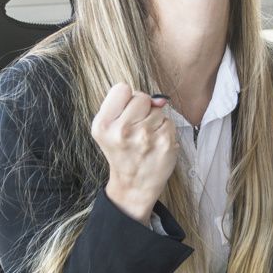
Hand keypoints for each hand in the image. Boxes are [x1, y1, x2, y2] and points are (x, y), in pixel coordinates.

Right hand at [92, 84, 177, 224]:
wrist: (134, 184)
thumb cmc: (122, 151)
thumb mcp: (108, 128)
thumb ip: (125, 104)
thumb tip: (159, 99)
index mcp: (103, 124)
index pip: (122, 89)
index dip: (127, 100)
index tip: (126, 115)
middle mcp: (122, 131)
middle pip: (142, 97)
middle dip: (142, 110)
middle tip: (136, 130)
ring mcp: (145, 137)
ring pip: (158, 110)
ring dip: (154, 121)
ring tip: (146, 139)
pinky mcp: (164, 143)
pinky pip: (169, 122)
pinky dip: (165, 131)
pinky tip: (156, 144)